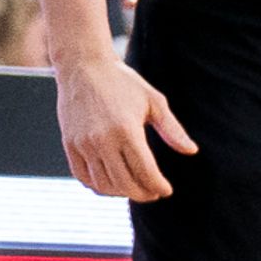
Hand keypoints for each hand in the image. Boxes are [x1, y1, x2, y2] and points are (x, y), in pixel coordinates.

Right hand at [53, 53, 195, 201]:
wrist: (83, 67)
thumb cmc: (123, 82)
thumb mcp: (154, 101)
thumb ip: (172, 129)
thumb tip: (192, 151)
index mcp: (126, 130)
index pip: (145, 171)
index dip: (157, 186)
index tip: (166, 191)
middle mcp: (101, 140)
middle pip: (124, 183)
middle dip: (143, 193)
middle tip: (154, 193)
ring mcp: (82, 144)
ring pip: (102, 184)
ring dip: (121, 193)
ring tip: (136, 189)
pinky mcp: (69, 144)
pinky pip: (82, 176)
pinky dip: (98, 186)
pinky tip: (112, 184)